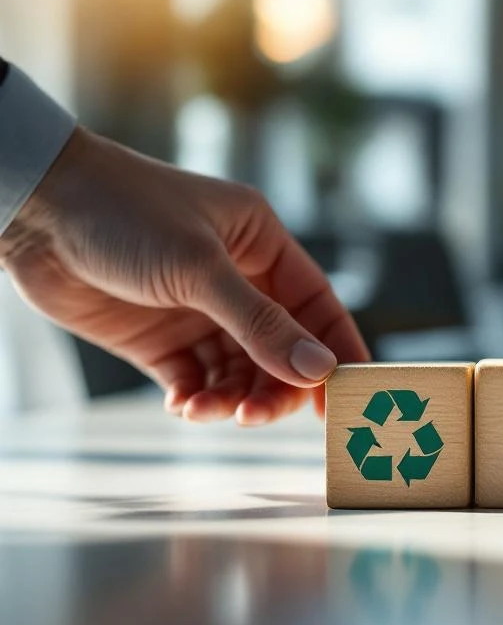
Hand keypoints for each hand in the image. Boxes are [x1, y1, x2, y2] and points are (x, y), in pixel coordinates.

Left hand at [0, 128, 368, 423]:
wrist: (32, 209)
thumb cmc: (123, 213)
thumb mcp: (200, 268)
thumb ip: (260, 325)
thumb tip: (318, 371)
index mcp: (261, 245)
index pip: (318, 306)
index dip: (336, 351)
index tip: (348, 397)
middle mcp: (237, 279)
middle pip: (281, 349)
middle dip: (275, 386)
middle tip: (258, 415)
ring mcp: (198, 312)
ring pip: (240, 372)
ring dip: (233, 398)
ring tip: (208, 412)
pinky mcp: (160, 340)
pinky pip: (197, 381)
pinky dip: (198, 399)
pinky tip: (184, 405)